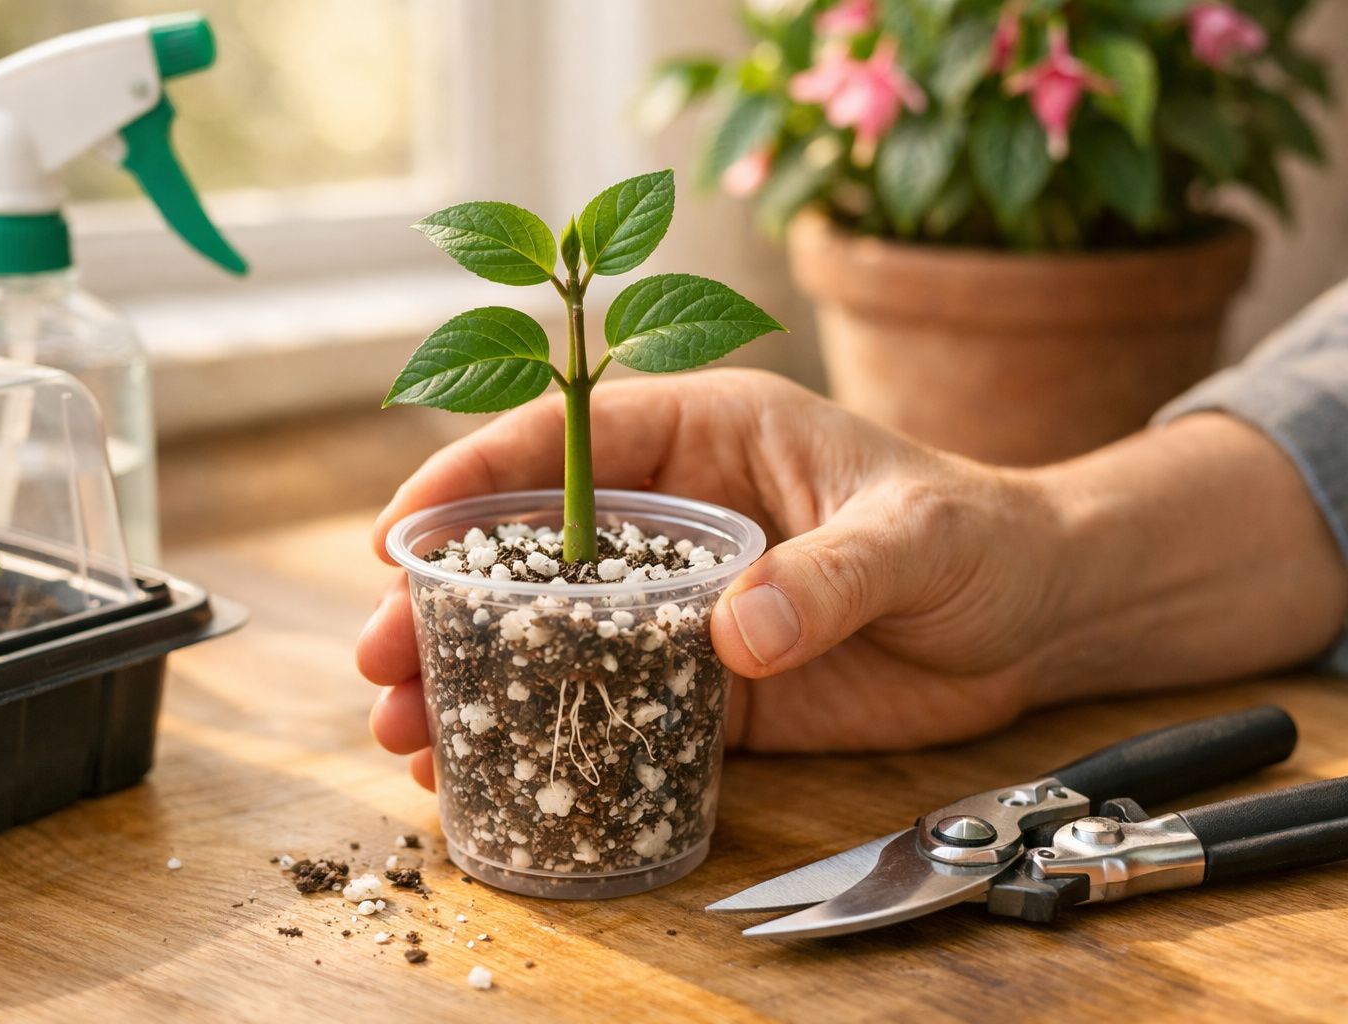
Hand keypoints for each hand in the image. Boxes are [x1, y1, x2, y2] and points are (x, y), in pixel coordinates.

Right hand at [357, 369, 1075, 788]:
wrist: (1035, 617)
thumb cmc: (978, 536)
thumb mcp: (913, 535)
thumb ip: (828, 576)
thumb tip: (733, 633)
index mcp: (706, 437)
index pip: (564, 444)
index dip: (470, 480)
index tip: (398, 533)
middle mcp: (674, 518)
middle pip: (531, 550)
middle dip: (443, 598)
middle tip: (379, 657)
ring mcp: (682, 606)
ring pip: (553, 635)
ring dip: (475, 676)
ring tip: (407, 731)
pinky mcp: (707, 685)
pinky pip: (612, 708)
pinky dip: (549, 736)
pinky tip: (488, 771)